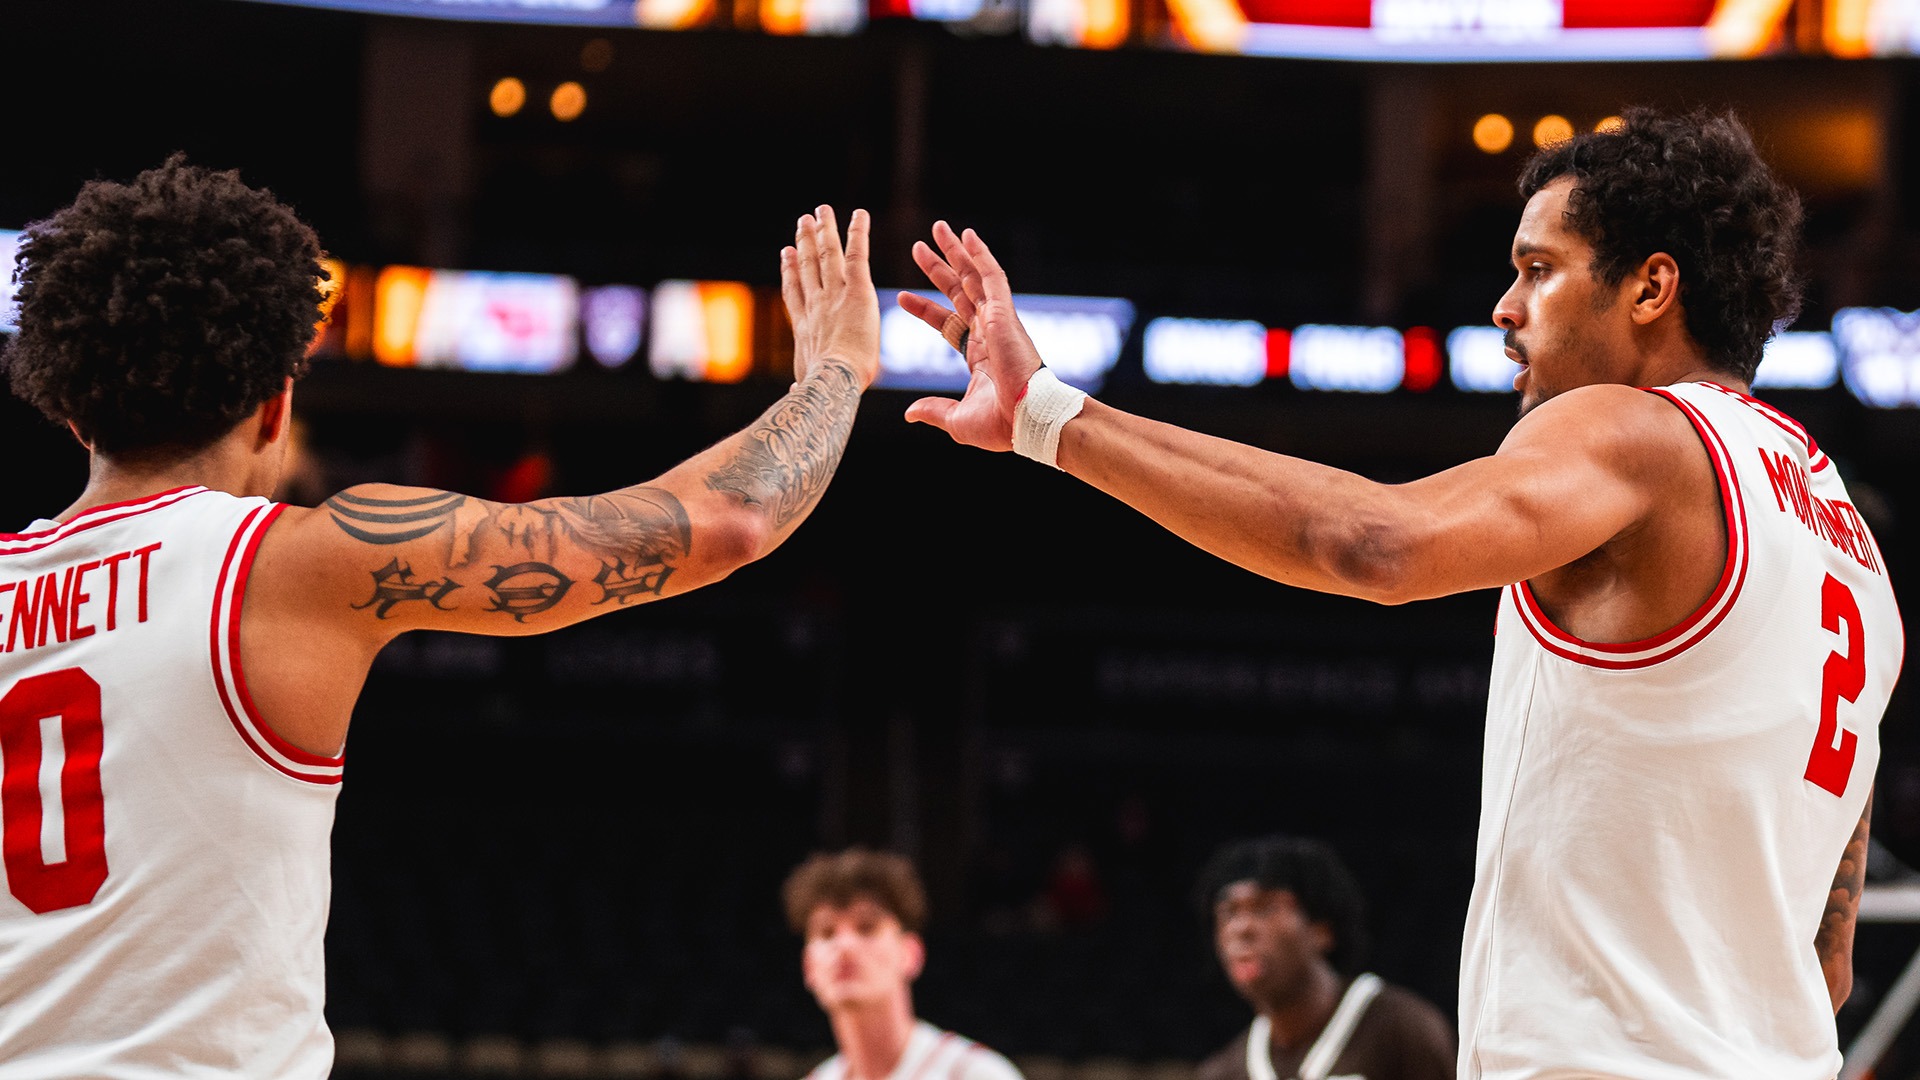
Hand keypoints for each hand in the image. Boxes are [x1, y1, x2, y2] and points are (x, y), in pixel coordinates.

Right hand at [782, 206, 880, 388]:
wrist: (832, 381)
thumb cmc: (822, 391)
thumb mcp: (806, 386)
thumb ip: (801, 385)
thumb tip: (792, 396)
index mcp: (804, 328)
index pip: (795, 293)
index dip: (790, 271)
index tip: (786, 253)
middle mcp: (816, 305)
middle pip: (808, 266)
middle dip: (805, 242)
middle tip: (802, 222)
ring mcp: (834, 295)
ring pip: (828, 255)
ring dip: (825, 231)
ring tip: (820, 211)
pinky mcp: (857, 290)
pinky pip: (857, 255)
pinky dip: (858, 232)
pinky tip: (859, 214)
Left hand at [899, 222, 1045, 451]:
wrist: (1026, 419)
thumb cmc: (1000, 424)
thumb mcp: (957, 419)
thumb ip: (933, 411)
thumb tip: (909, 414)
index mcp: (980, 355)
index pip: (947, 323)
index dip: (925, 309)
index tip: (902, 297)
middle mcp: (989, 332)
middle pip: (958, 292)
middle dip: (938, 270)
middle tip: (919, 249)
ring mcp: (997, 320)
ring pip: (974, 277)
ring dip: (956, 252)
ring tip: (938, 228)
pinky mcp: (1005, 312)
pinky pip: (992, 276)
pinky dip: (980, 255)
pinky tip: (967, 235)